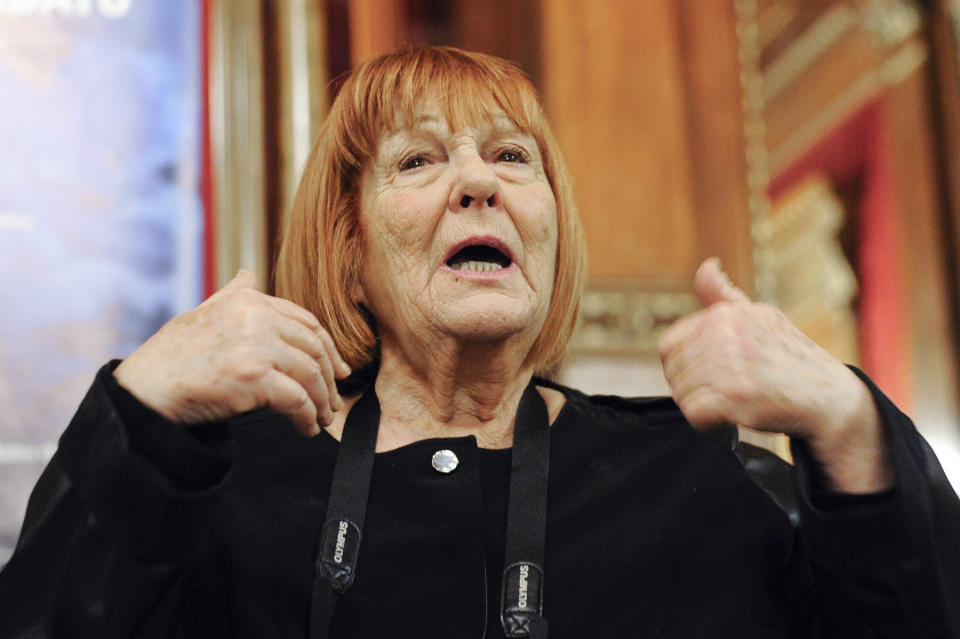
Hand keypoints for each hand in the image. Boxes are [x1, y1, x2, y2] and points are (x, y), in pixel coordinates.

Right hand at [114, 271, 351, 435]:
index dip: (328, 348)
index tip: (338, 369)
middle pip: (314, 347)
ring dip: (322, 401)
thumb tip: (248, 275)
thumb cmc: (169, 360)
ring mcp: (256, 345)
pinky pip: (297, 400)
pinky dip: (307, 417)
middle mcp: (255, 317)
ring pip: (311, 374)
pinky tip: (306, 429)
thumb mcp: (200, 316)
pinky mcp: (254, 377)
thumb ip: (230, 296)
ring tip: (322, 419)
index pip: (305, 321)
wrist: (142, 392)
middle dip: (330, 377)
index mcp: (247, 301)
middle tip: (335, 400)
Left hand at [658, 258, 893, 491]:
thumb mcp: (760, 317)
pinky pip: (695, 413)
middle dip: (691, 388)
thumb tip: (706, 266)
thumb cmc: (791, 357)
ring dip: (700, 406)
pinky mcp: (735, 396)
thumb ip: (724, 296)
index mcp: (727, 315)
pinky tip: (728, 417)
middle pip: (674, 372)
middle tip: (720, 394)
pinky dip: (706, 423)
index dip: (682, 365)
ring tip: (728, 404)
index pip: (669, 345)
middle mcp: (727, 334)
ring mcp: (731, 365)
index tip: (705, 375)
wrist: (829, 397)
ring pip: (682, 394)